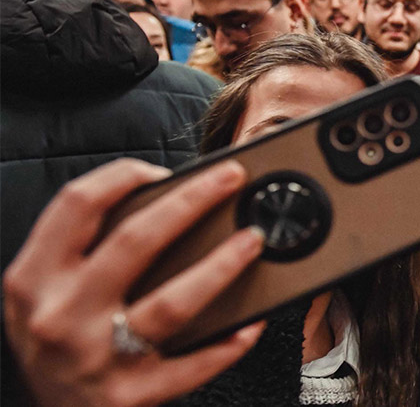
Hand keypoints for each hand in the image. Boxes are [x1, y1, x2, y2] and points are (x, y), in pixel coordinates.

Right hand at [3, 158, 266, 405]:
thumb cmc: (54, 343)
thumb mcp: (42, 292)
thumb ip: (81, 249)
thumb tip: (159, 198)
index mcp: (35, 278)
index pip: (78, 204)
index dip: (124, 175)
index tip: (163, 167)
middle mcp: (61, 314)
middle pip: (136, 241)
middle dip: (192, 201)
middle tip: (230, 179)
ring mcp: (96, 357)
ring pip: (172, 303)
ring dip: (221, 266)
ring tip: (252, 240)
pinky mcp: (130, 396)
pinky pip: (191, 366)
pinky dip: (227, 343)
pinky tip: (252, 322)